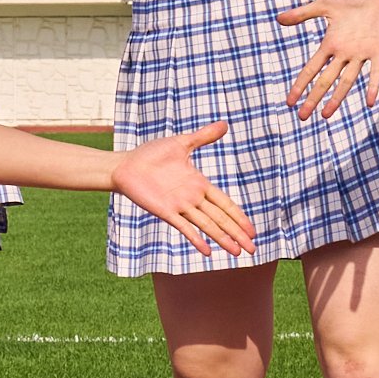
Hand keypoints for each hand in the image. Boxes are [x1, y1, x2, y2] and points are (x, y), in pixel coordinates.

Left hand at [105, 121, 252, 258]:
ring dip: (223, 239)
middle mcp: (192, 198)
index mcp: (199, 184)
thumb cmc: (151, 154)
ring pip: (207, 225)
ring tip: (237, 253)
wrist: (125, 165)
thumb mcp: (181, 143)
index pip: (225, 203)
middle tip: (253, 249)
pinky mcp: (165, 211)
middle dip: (237, 233)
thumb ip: (203, 137)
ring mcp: (180, 206)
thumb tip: (225, 124)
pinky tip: (208, 252)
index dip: (239, 216)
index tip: (252, 230)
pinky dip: (196, 239)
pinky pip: (183, 227)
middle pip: (220, 218)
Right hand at [278, 0, 378, 120]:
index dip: (300, 85)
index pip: (311, 69)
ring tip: (325, 115)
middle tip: (302, 117)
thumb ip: (303, 13)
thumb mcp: (325, 4)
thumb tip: (278, 19)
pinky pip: (375, 72)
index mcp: (331, 44)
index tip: (290, 102)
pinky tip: (369, 102)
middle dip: (313, 98)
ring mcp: (362, 53)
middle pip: (325, 80)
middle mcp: (344, 53)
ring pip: (347, 81)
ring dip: (336, 98)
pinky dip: (372, 86)